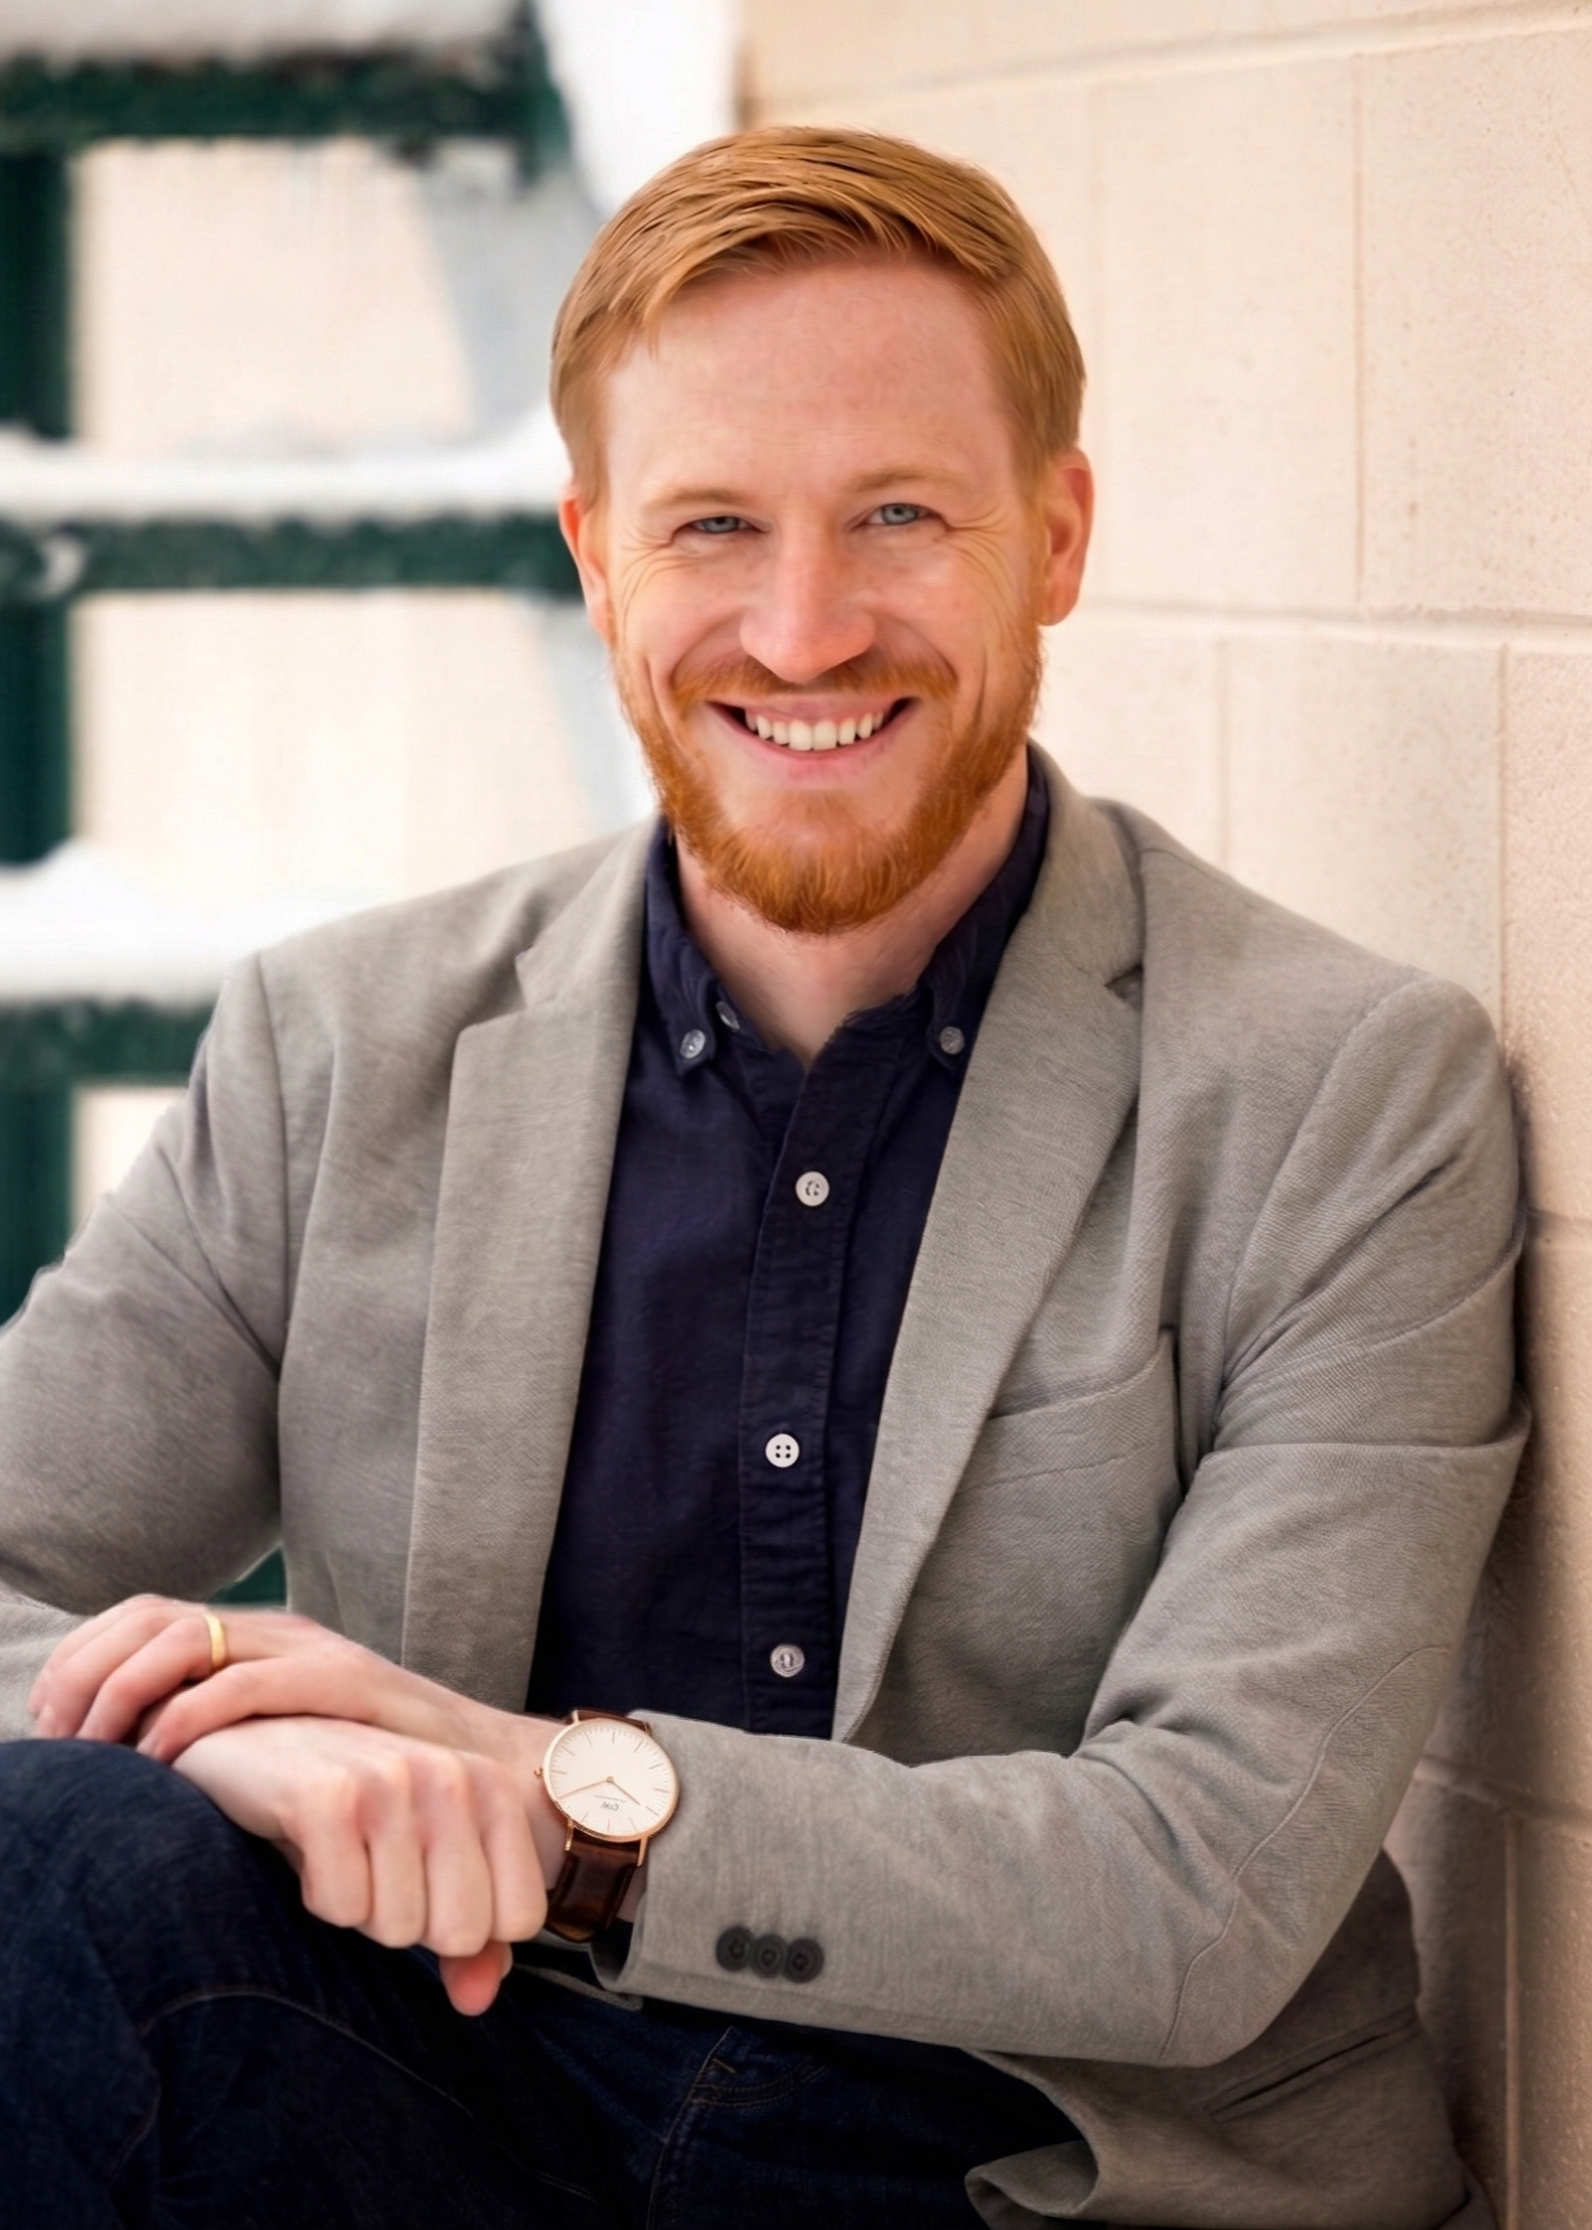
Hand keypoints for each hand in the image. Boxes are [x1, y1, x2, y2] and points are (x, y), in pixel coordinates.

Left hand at [29, 1594, 528, 1771]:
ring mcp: (308, 1649)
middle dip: (85, 1676)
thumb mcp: (279, 1751)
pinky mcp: (340, 1680)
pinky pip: (239, 1683)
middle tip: (58, 1744)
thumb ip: (219, 1745)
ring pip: (180, 1640)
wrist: (487, 1777)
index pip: (142, 1615)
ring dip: (120, 1693)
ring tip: (95, 1753)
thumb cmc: (375, 1779)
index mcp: (257, 1638)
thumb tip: (129, 1770)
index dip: (83, 1661)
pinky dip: (185, 1718)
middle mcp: (276, 1629)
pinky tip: (159, 1761)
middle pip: (147, 1619)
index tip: (50, 1726)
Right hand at [172, 1715, 547, 2014]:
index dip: (464, 1928)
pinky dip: (318, 1897)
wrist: (251, 1744)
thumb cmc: (350, 1810)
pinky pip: (343, 1910)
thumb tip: (478, 2002)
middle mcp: (452, 1775)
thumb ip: (468, 1936)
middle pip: (463, 1932)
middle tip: (373, 1870)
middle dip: (409, 1923)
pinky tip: (306, 1845)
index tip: (423, 1884)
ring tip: (340, 1852)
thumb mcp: (419, 1861)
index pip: (521, 1919)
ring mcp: (391, 1780)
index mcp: (492, 1787)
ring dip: (359, 1909)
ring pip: (399, 1928)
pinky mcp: (327, 1796)